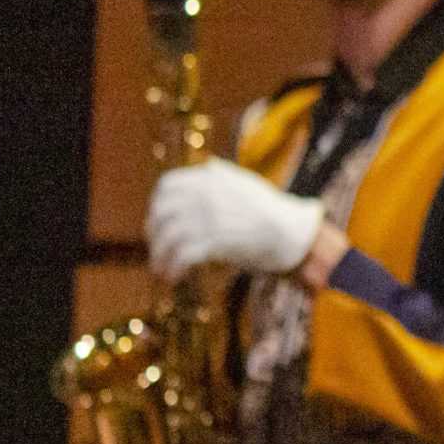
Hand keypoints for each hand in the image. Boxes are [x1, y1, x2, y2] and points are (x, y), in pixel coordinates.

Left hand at [146, 159, 324, 281]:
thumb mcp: (246, 182)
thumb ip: (224, 174)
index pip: (167, 186)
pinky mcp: (216, 241)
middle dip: (153, 235)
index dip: (156, 204)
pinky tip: (174, 277)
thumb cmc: (269, 209)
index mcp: (209, 179)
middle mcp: (205, 196)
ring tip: (161, 269)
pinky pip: (182, 255)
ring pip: (168, 238)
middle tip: (157, 249)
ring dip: (160, 257)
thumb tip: (209, 165)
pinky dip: (173, 268)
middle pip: (162, 214)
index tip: (157, 220)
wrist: (290, 231)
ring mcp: (210, 218)